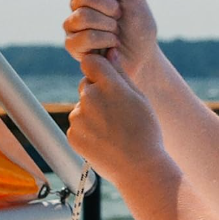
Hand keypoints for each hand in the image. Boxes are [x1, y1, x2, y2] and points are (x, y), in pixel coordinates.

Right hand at [64, 0, 158, 82]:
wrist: (145, 57)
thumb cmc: (140, 28)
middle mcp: (79, 5)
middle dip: (108, 6)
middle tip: (120, 16)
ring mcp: (74, 26)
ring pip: (81, 17)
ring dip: (107, 26)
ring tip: (116, 34)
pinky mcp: (74, 46)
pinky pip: (82, 38)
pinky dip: (103, 42)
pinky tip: (111, 47)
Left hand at [67, 50, 165, 184]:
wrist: (139, 168)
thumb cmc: (145, 131)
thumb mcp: (139, 98)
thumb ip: (120, 73)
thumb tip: (110, 51)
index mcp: (109, 85)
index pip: (91, 62)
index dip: (99, 69)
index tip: (108, 80)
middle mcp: (90, 98)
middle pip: (87, 85)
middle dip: (98, 94)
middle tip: (118, 114)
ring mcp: (79, 117)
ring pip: (82, 107)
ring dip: (93, 114)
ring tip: (114, 131)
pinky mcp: (72, 134)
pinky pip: (78, 126)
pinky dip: (88, 131)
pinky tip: (105, 141)